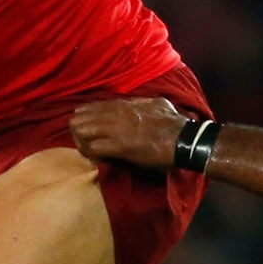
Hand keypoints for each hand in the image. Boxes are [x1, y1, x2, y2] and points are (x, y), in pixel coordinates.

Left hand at [70, 95, 190, 168]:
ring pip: (80, 132)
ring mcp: (116, 129)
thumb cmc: (174, 123)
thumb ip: (141, 103)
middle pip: (77, 118)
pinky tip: (100, 160)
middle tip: (88, 145)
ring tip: (92, 153)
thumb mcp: (156, 103)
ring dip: (82, 144)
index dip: (86, 121)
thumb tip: (136, 103)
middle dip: (78, 133)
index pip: (89, 107)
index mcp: (122, 105)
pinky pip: (92, 149)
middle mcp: (115, 114)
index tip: (92, 132)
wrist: (185, 139)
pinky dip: (92, 156)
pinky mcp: (119, 146)